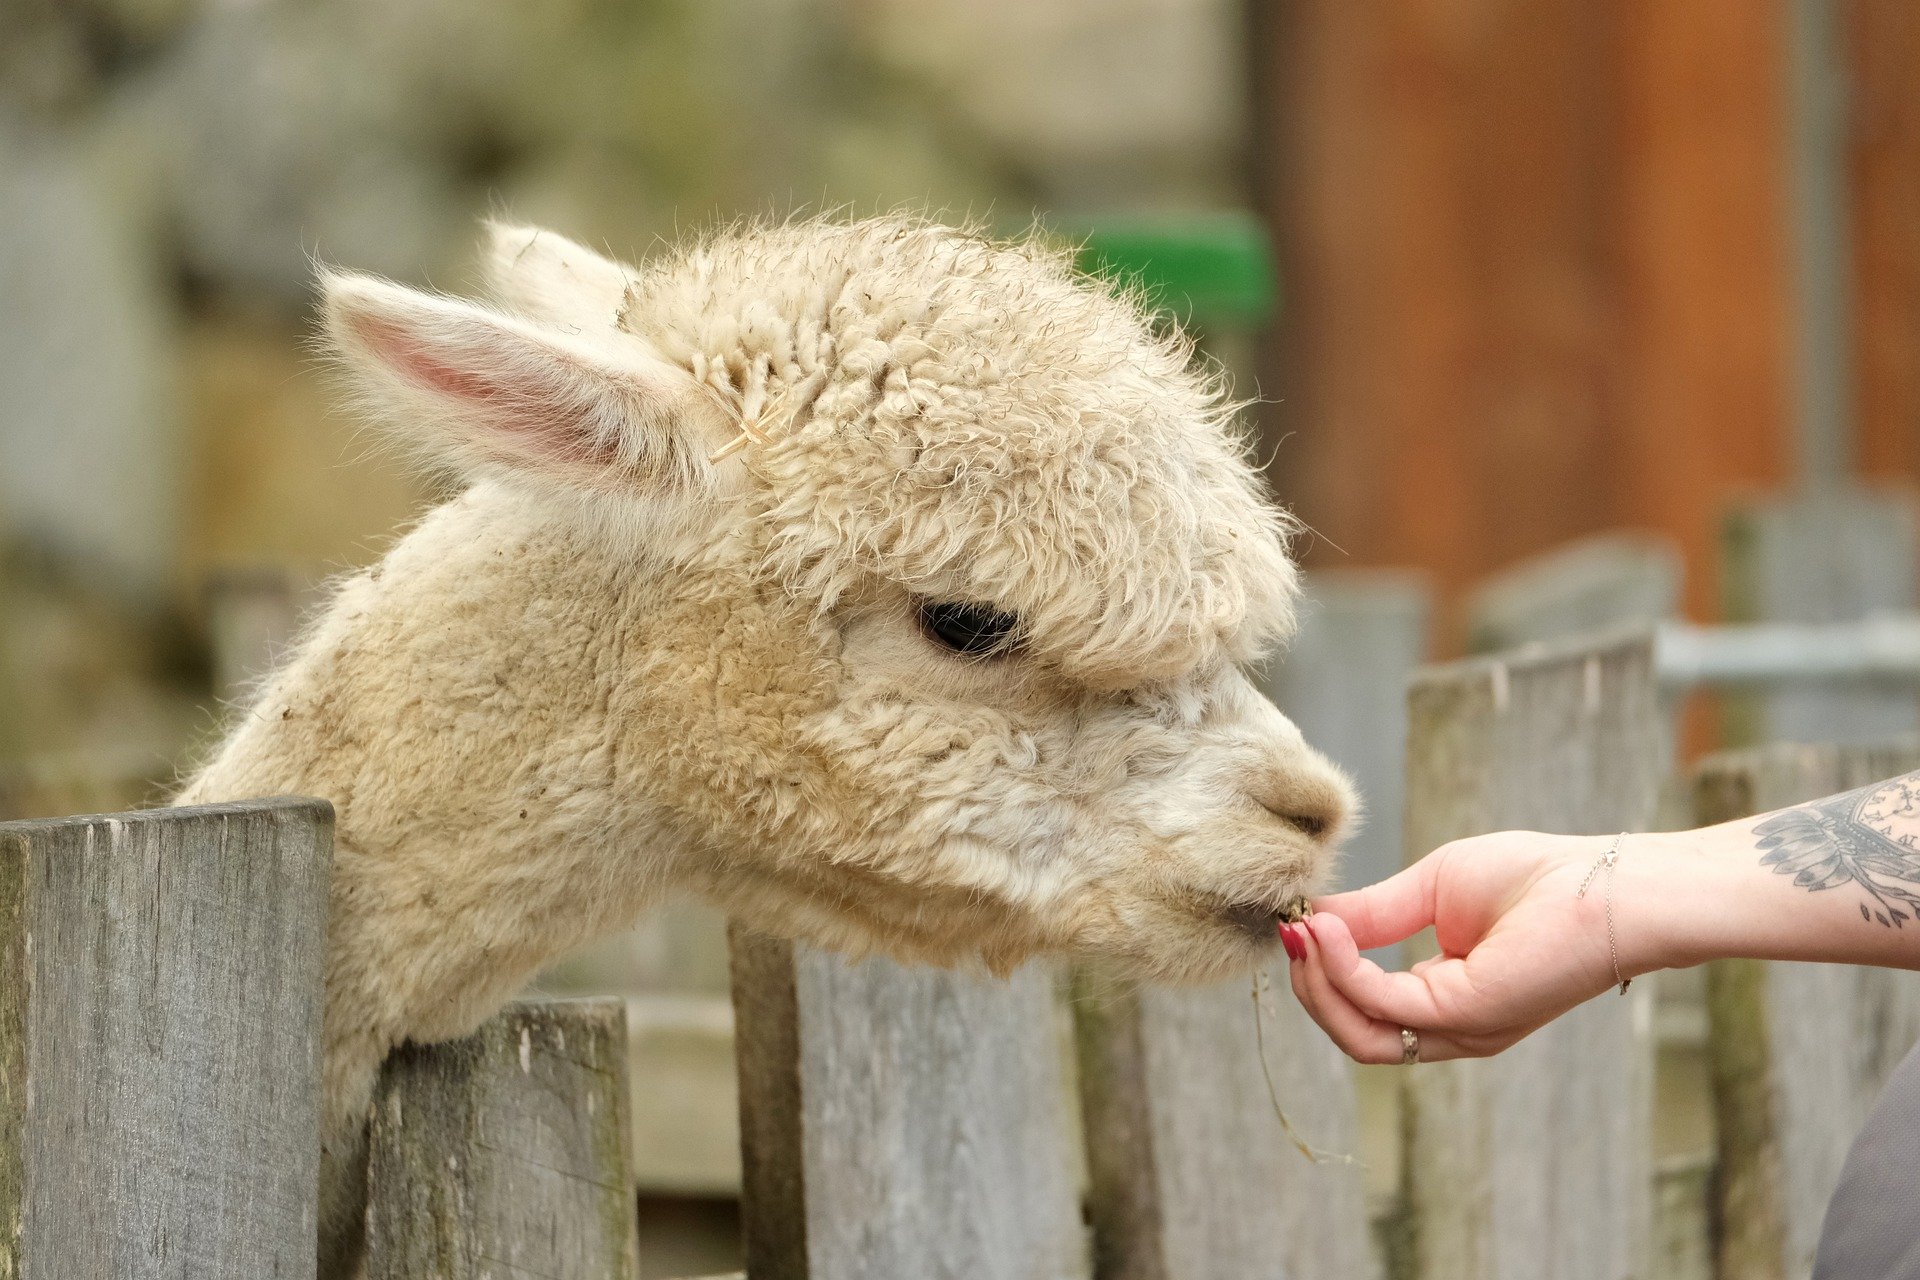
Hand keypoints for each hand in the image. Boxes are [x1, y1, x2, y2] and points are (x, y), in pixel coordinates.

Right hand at [1284, 831, 1640, 1062]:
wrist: (1605, 884)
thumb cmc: (1537, 877)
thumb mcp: (1430, 889)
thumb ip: (1372, 913)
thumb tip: (1309, 919)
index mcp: (1447, 999)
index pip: (1364, 1007)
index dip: (1322, 969)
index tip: (1294, 921)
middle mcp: (1452, 1027)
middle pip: (1354, 1033)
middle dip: (1310, 986)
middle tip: (1289, 931)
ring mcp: (1461, 1028)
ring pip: (1360, 1034)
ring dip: (1318, 983)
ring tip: (1303, 930)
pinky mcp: (1467, 1015)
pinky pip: (1382, 1005)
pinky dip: (1343, 969)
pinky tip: (1328, 932)